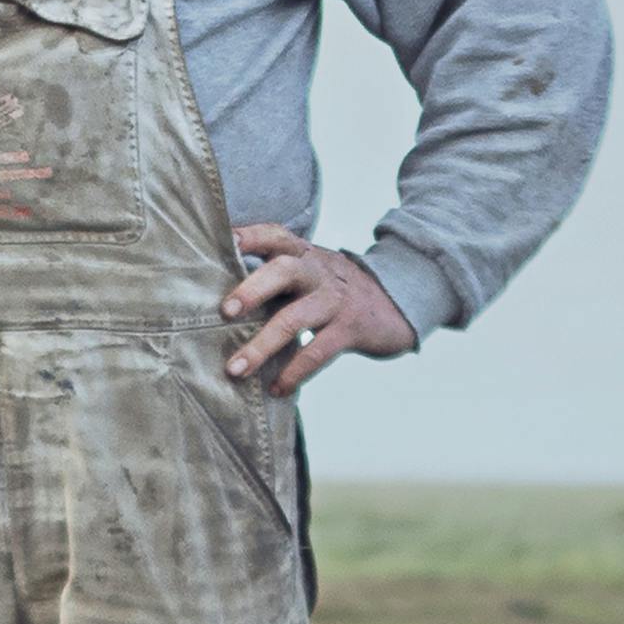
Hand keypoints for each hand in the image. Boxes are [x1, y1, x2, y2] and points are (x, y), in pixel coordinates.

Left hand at [222, 226, 418, 394]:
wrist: (398, 303)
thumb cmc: (337, 291)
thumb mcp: (313, 272)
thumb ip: (277, 276)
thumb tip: (224, 298)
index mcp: (304, 255)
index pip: (275, 235)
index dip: (251, 236)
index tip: (226, 240)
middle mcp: (319, 272)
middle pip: (283, 271)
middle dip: (252, 290)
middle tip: (225, 311)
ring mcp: (335, 300)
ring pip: (294, 319)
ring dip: (262, 346)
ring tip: (235, 370)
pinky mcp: (350, 328)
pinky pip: (318, 351)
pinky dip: (294, 372)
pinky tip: (277, 388)